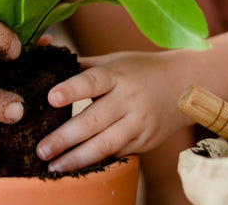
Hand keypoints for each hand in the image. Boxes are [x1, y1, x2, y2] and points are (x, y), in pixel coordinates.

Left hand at [36, 50, 189, 171]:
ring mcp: (138, 123)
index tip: (51, 98)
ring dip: (77, 158)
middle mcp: (128, 99)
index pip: (92, 81)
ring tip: (54, 166)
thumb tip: (48, 58)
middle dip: (65, 138)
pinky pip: (117, 154)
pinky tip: (77, 168)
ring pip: (105, 144)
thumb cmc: (141, 70)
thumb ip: (83, 66)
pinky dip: (96, 162)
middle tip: (41, 149)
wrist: (186, 85)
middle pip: (94, 121)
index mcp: (117, 75)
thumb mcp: (115, 61)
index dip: (71, 90)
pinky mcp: (145, 141)